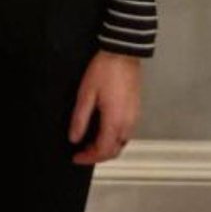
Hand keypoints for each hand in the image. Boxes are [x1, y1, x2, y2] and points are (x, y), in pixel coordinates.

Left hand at [68, 50, 140, 164]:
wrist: (123, 53)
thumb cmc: (103, 71)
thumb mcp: (86, 94)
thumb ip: (80, 118)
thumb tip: (74, 138)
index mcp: (114, 122)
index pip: (103, 151)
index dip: (88, 158)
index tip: (75, 157)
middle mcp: (128, 124)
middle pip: (115, 151)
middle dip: (98, 156)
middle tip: (82, 153)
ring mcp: (134, 117)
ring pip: (122, 143)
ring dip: (107, 148)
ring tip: (90, 143)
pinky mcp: (136, 110)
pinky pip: (126, 132)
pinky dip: (114, 138)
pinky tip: (103, 131)